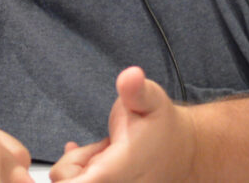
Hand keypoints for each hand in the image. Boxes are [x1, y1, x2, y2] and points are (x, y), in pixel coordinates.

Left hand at [49, 67, 195, 181]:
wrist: (183, 151)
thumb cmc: (163, 127)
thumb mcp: (151, 100)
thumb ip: (136, 90)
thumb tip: (131, 76)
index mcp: (115, 174)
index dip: (65, 171)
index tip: (72, 151)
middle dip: (71, 165)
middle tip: (98, 148)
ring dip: (82, 168)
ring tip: (105, 153)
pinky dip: (82, 174)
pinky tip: (93, 160)